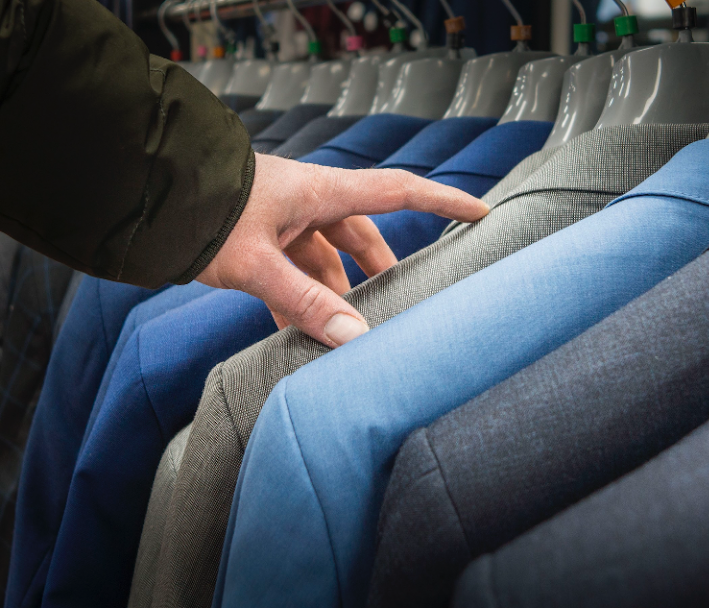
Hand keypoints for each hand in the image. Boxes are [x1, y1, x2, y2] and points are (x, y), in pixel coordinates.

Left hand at [196, 153, 488, 347]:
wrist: (138, 195)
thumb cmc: (200, 213)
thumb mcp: (256, 263)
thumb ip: (305, 302)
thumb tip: (356, 341)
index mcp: (320, 191)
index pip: (399, 192)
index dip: (444, 202)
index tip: (482, 213)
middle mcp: (308, 202)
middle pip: (363, 238)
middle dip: (381, 275)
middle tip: (402, 308)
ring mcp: (283, 220)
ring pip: (325, 261)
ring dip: (333, 298)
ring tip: (345, 339)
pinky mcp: (259, 239)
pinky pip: (293, 272)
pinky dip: (299, 302)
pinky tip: (296, 338)